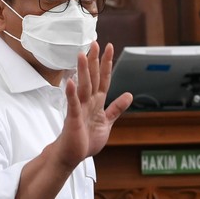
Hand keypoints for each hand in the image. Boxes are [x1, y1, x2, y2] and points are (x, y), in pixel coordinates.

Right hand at [57, 42, 132, 167]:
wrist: (71, 155)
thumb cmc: (85, 140)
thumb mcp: (106, 122)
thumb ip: (116, 108)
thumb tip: (129, 95)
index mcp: (97, 102)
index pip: (103, 79)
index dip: (106, 63)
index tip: (109, 47)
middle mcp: (87, 102)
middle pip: (92, 78)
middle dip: (94, 61)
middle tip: (95, 43)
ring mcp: (79, 109)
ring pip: (82, 87)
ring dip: (82, 71)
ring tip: (82, 55)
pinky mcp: (72, 119)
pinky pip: (72, 104)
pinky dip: (71, 93)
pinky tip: (70, 82)